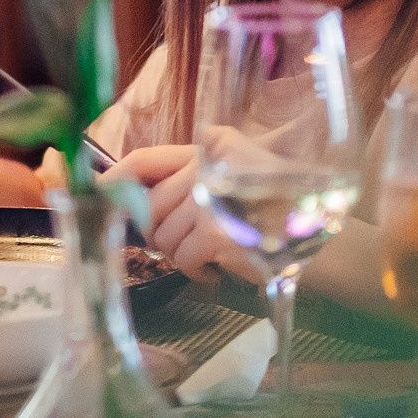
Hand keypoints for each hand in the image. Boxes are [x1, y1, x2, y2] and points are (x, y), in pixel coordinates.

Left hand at [106, 133, 265, 285]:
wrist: (324, 240)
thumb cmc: (276, 213)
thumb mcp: (233, 178)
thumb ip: (187, 181)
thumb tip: (124, 204)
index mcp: (211, 145)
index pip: (144, 160)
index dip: (112, 181)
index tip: (93, 195)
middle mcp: (210, 165)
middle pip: (148, 207)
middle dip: (159, 235)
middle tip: (189, 244)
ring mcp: (213, 197)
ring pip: (164, 238)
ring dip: (183, 256)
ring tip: (215, 254)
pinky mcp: (219, 232)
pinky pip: (183, 259)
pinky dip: (198, 272)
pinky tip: (222, 267)